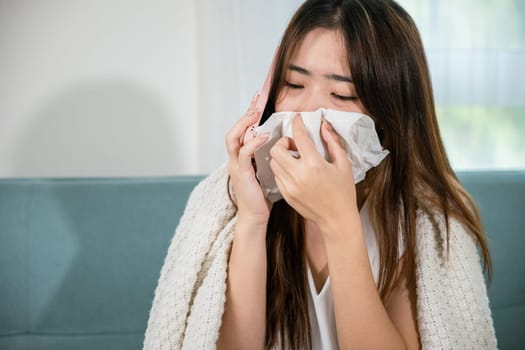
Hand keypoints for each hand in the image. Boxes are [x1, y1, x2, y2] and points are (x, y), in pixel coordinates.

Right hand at [225, 94, 270, 228]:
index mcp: (242, 157)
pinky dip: (253, 142)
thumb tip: (286, 143)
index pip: (242, 131)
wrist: (256, 216)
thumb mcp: (268, 171)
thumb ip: (271, 156)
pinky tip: (264, 136)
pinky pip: (244, 154)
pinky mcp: (242, 174)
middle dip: (246, 114)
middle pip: (234, 130)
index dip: (249, 116)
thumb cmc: (263, 196)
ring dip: (245, 124)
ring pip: (234, 138)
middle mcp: (235, 159)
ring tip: (257, 113)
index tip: (258, 101)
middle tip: (257, 100)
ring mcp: (236, 166)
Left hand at [269, 114, 357, 235]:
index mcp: (314, 164)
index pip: (299, 136)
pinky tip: (295, 172)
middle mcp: (298, 175)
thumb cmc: (343, 193)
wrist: (337, 219)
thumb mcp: (343, 164)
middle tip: (295, 146)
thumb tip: (324, 126)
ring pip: (274, 163)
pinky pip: (277, 176)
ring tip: (296, 159)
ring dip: (282, 156)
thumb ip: (332, 143)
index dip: (297, 123)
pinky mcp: (286, 195)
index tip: (297, 119)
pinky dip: (282, 170)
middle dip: (284, 142)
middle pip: (276, 149)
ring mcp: (290, 186)